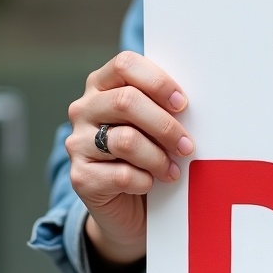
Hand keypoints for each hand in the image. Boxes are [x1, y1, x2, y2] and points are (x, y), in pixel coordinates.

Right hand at [65, 51, 193, 263]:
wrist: (130, 207)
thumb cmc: (151, 155)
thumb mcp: (158, 126)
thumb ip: (165, 107)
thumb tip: (195, 104)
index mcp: (103, 86)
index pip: (125, 64)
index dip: (158, 82)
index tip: (183, 104)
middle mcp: (84, 110)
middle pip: (126, 101)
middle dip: (166, 125)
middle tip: (187, 146)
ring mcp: (77, 143)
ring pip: (127, 140)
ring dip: (159, 158)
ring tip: (173, 171)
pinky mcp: (80, 177)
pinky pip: (122, 174)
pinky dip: (146, 181)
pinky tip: (151, 185)